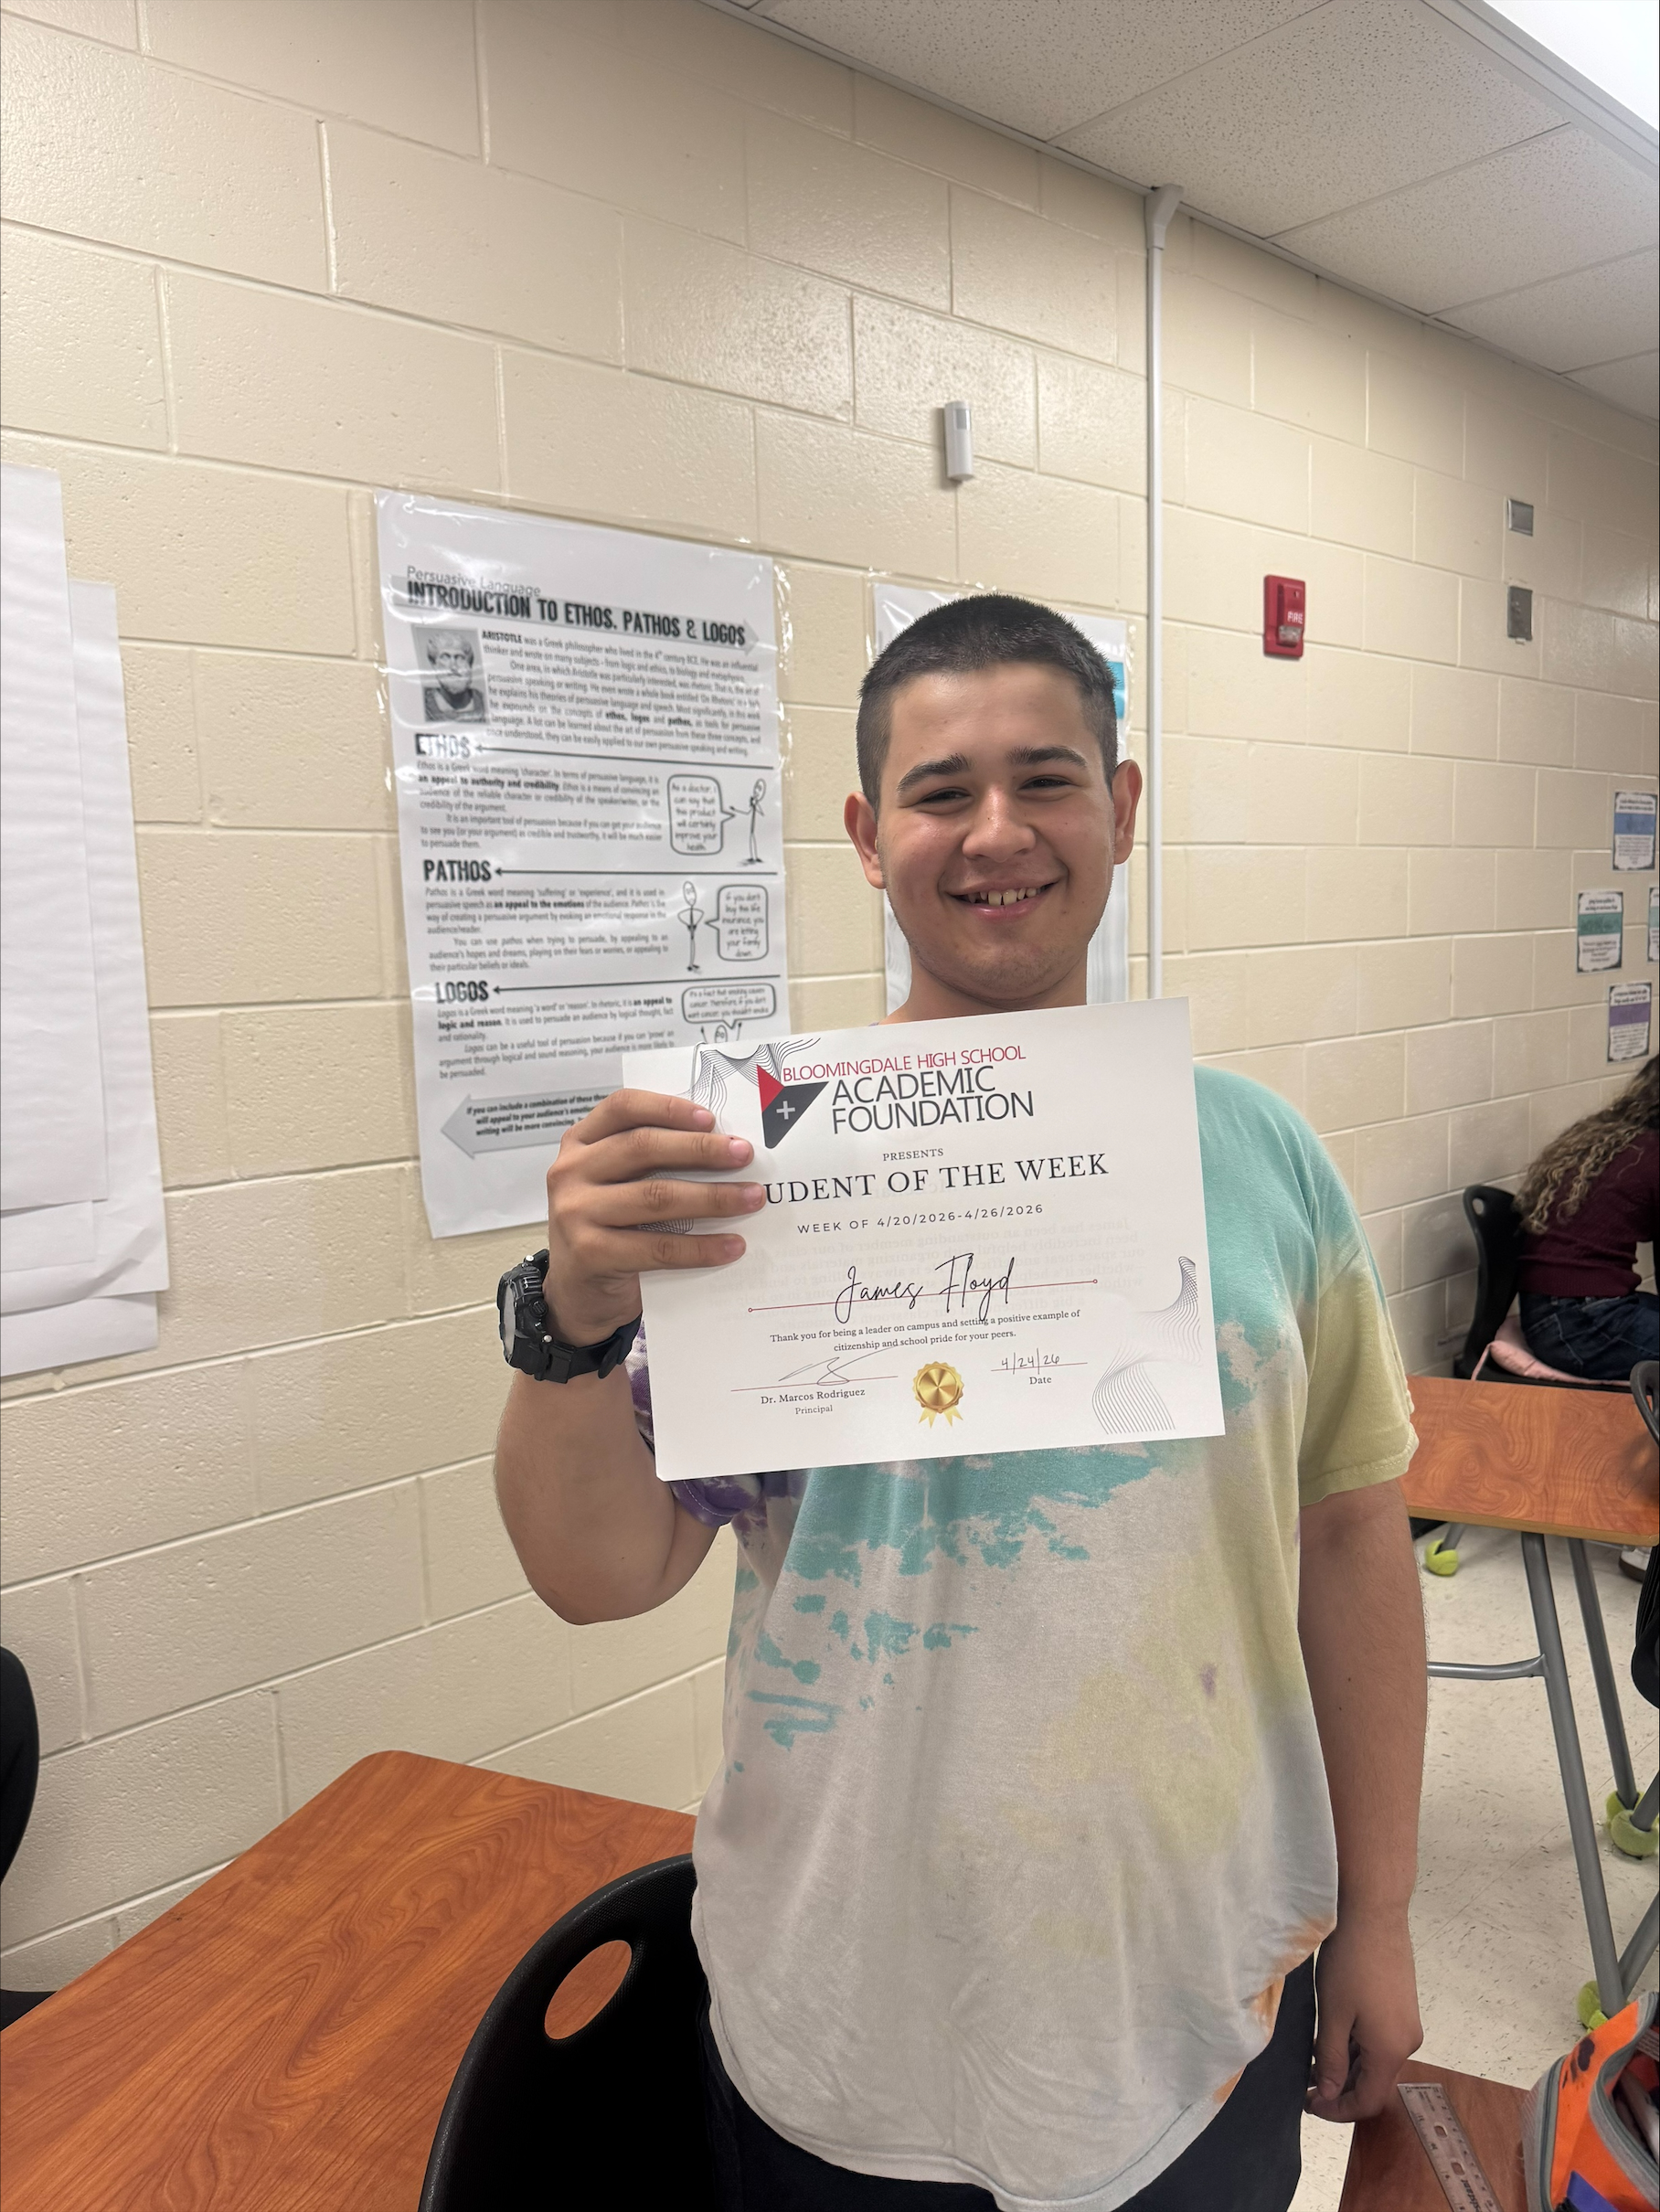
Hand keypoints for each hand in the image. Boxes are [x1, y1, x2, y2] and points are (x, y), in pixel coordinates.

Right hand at [543, 1089, 763, 1346]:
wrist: (577, 1294)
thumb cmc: (608, 1228)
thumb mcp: (617, 1184)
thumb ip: (650, 1160)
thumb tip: (724, 1147)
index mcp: (580, 1142)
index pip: (623, 1107)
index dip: (668, 1108)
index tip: (712, 1118)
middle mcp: (570, 1171)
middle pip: (642, 1147)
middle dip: (701, 1149)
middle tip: (744, 1154)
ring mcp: (575, 1212)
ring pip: (655, 1196)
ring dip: (712, 1198)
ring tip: (751, 1199)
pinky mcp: (589, 1253)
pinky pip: (657, 1247)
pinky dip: (700, 1247)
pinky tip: (731, 1246)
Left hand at [1306, 1907, 1422, 2122]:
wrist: (1373, 1911)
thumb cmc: (1350, 1961)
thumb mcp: (1332, 2014)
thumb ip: (1330, 2058)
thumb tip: (1328, 2094)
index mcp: (1391, 2050)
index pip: (1368, 2100)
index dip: (1338, 2109)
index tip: (1308, 2104)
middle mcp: (1406, 2042)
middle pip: (1374, 2082)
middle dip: (1340, 2088)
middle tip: (1305, 2083)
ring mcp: (1406, 2022)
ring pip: (1375, 2059)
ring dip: (1346, 2065)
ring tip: (1311, 2059)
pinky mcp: (1402, 2005)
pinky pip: (1379, 2039)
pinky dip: (1355, 2045)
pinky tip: (1330, 2035)